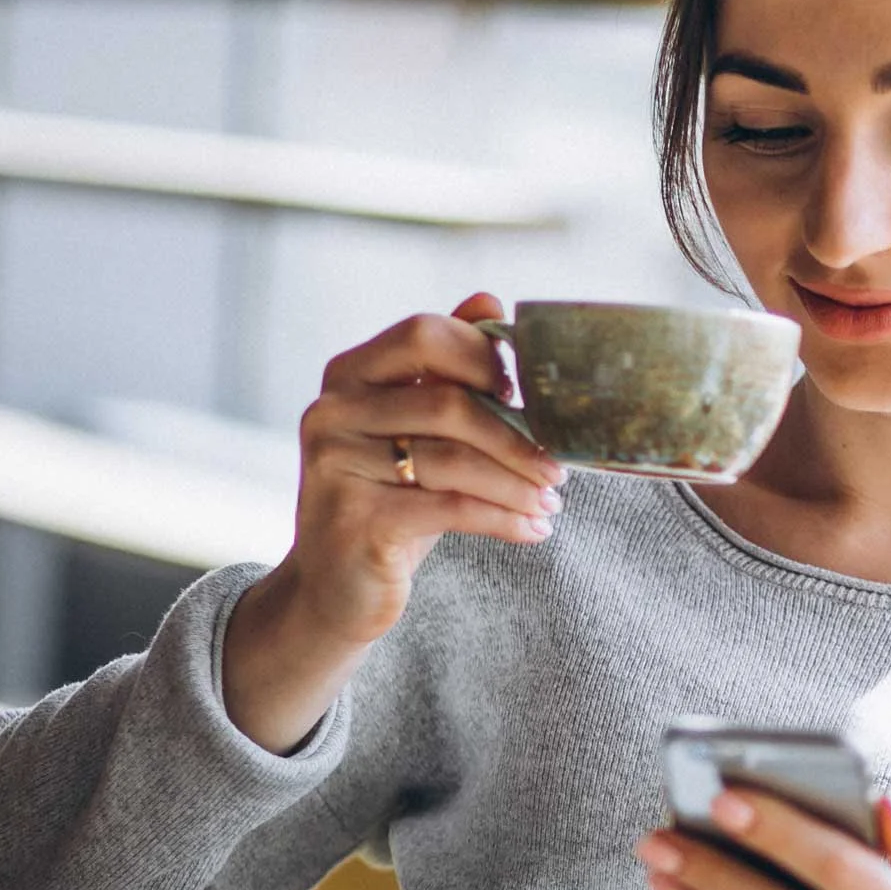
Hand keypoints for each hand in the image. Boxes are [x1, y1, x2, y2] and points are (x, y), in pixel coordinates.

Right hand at [223, 294, 563, 750]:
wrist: (336, 589)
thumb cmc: (390, 499)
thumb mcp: (416, 431)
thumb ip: (446, 368)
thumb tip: (489, 300)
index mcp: (348, 374)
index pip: (422, 334)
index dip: (483, 356)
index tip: (525, 395)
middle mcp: (331, 412)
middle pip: (446, 402)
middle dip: (515, 436)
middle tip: (559, 465)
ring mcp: (336, 466)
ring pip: (453, 462)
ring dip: (517, 484)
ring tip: (551, 502)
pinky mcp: (354, 520)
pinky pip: (450, 508)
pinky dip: (504, 519)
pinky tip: (533, 530)